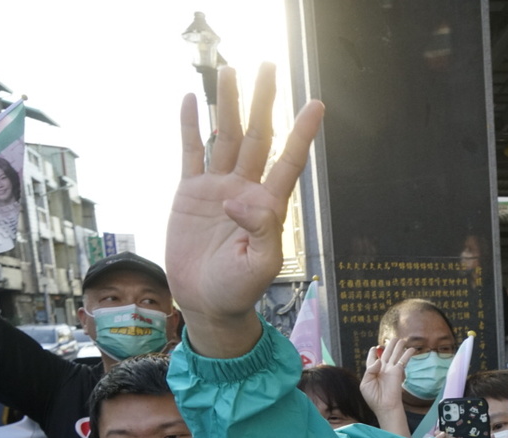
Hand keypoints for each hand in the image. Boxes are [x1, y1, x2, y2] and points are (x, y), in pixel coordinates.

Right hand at [166, 64, 323, 352]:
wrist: (207, 302)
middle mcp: (246, 189)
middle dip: (263, 102)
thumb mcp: (261, 265)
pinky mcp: (191, 193)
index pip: (288, 161)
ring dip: (228, 104)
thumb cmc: (239, 289)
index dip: (301, 133)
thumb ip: (263, 230)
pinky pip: (192, 152)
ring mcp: (218, 188)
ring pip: (225, 136)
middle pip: (257, 136)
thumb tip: (241, 198)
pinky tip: (193, 100)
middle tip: (268, 66)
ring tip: (228, 69)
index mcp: (269, 205)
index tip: (316, 105)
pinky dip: (191, 126)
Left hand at [361, 338, 414, 417]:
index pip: (372, 359)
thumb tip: (379, 361)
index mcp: (372, 372)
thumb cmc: (373, 398)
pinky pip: (403, 360)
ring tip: (402, 340)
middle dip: (389, 346)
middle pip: (385, 354)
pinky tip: (411, 349)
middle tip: (394, 339)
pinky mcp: (398, 372)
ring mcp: (391, 370)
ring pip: (395, 355)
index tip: (375, 348)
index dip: (373, 353)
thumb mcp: (365, 384)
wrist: (385, 406)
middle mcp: (382, 369)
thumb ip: (369, 370)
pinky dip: (407, 354)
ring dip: (398, 347)